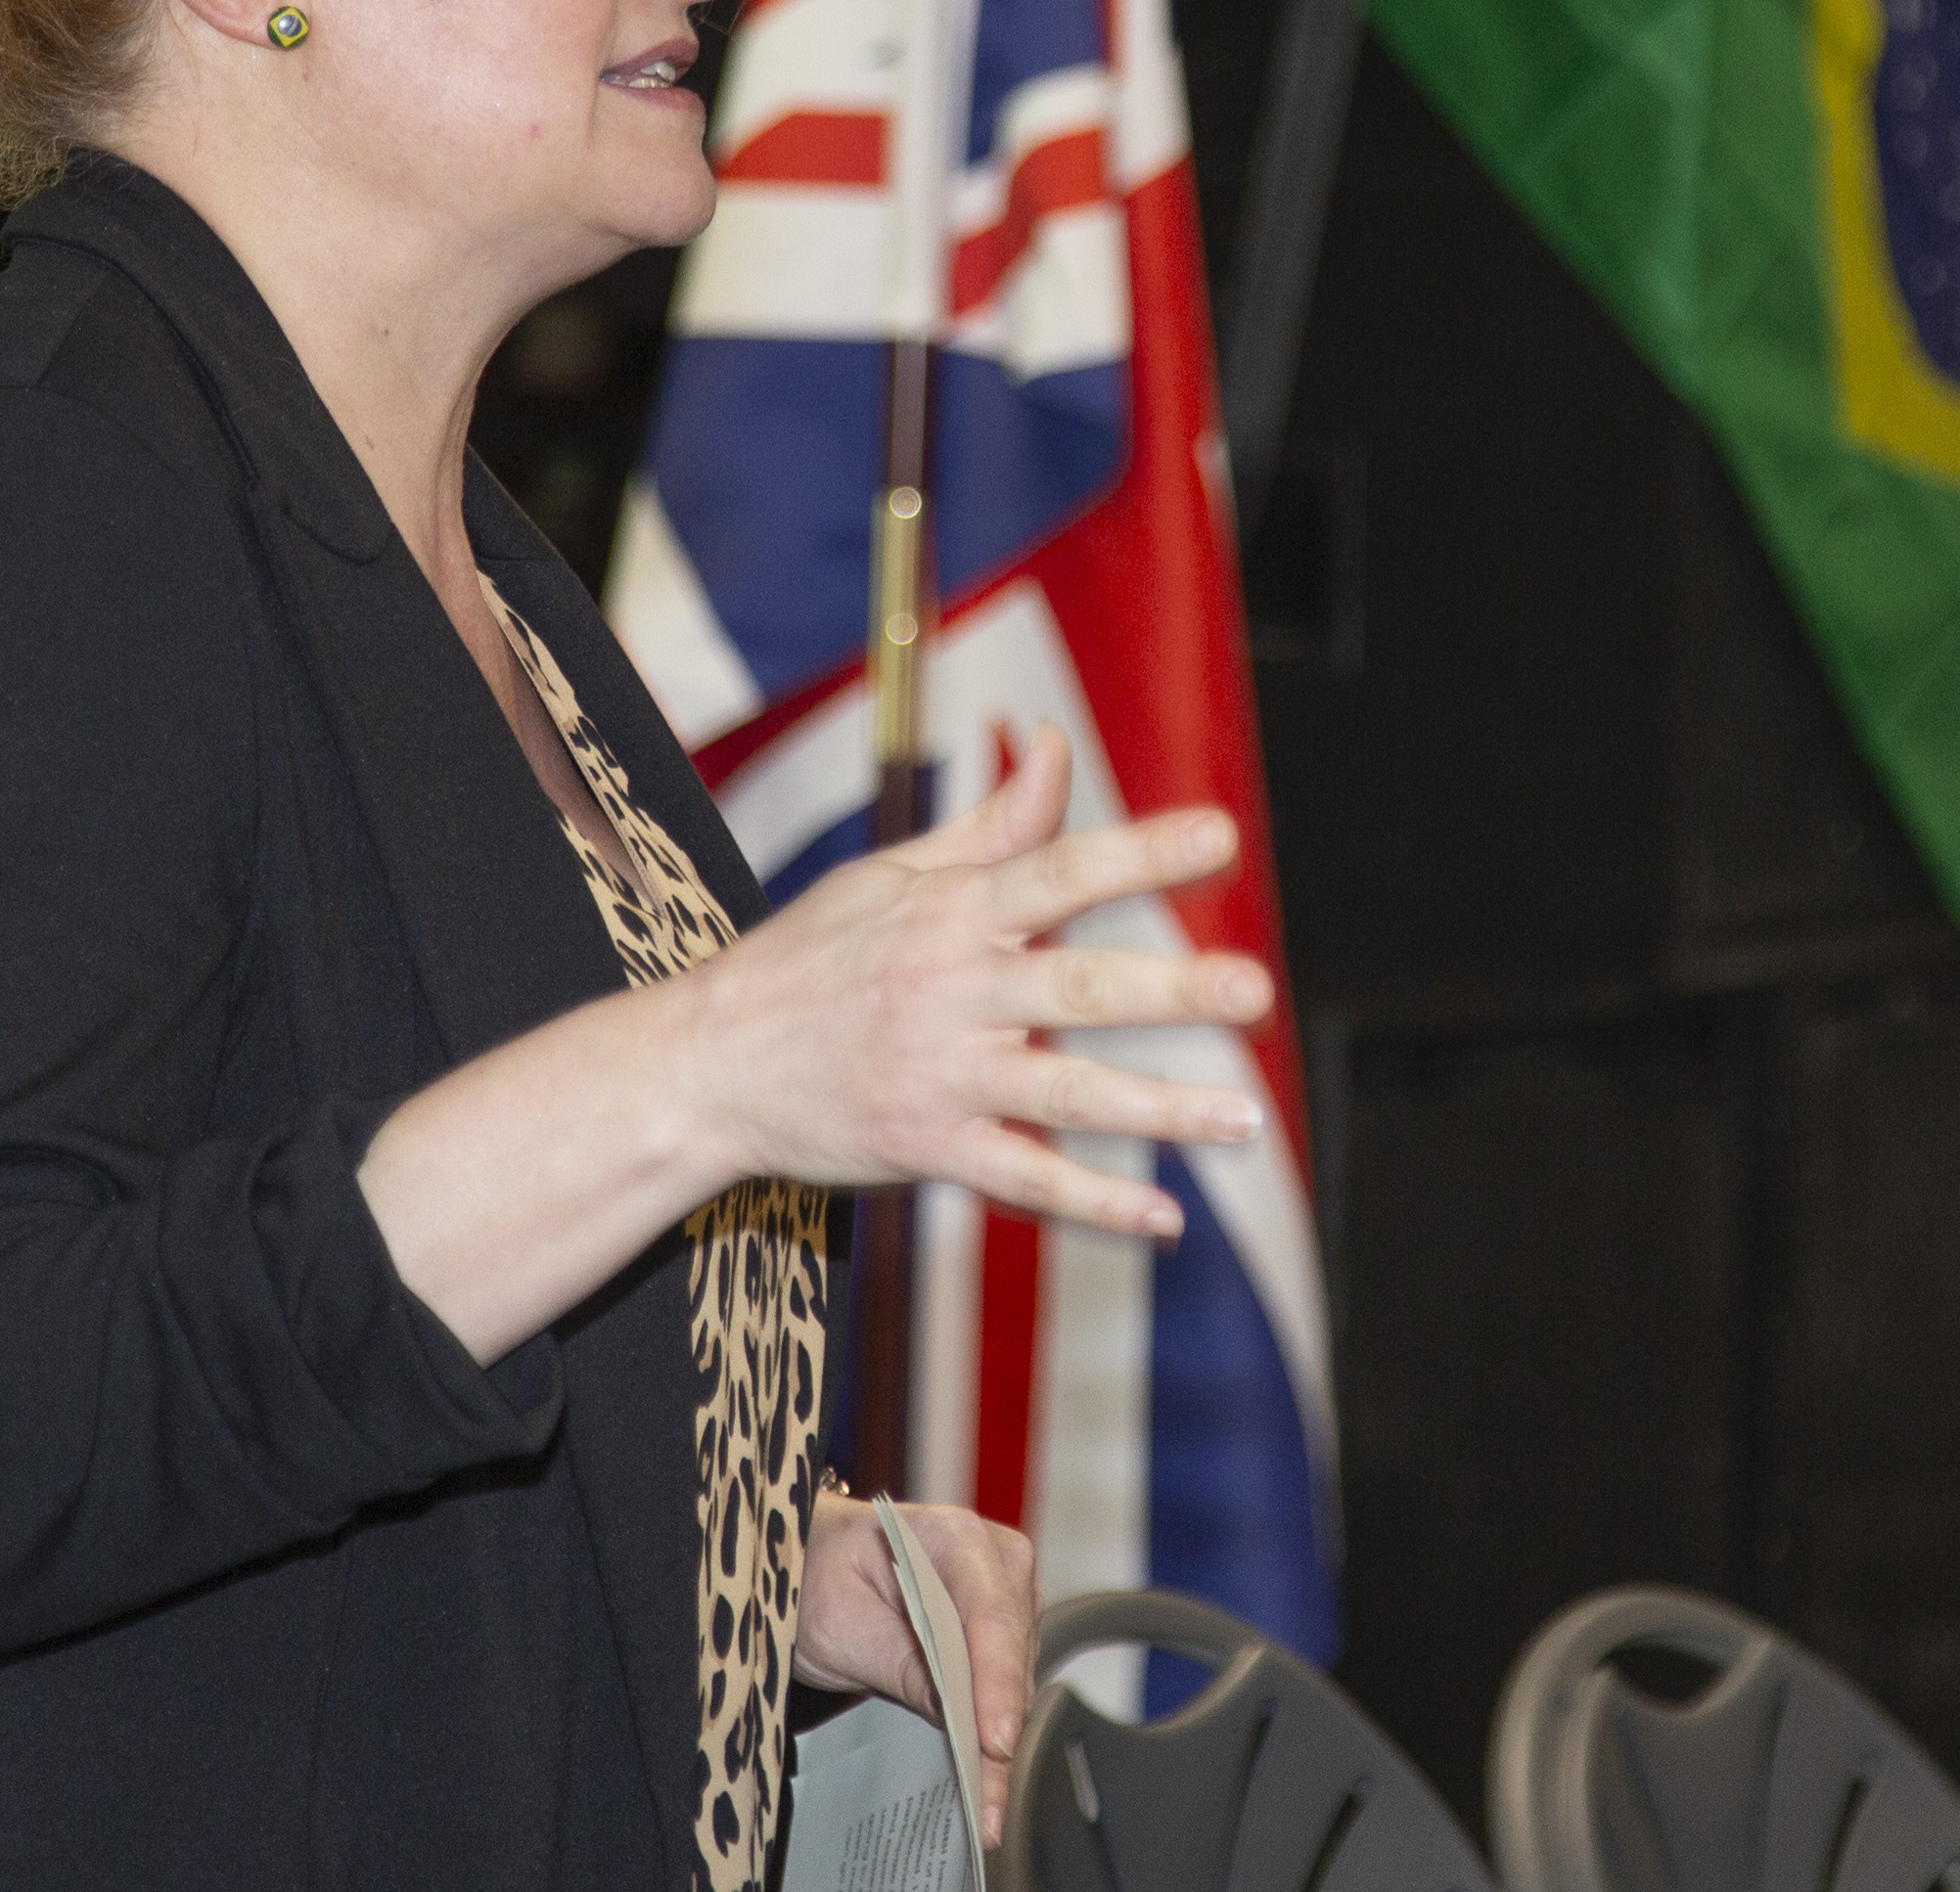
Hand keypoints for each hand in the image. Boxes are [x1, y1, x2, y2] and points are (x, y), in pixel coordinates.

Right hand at [681, 727, 1274, 1240]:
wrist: (705, 1063)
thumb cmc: (809, 957)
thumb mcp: (891, 874)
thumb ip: (993, 822)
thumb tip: (1054, 741)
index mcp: (947, 912)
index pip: (1057, 871)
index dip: (1140, 854)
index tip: (1221, 838)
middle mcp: (949, 990)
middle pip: (1076, 987)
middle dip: (1170, 989)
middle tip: (1254, 988)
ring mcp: (939, 1076)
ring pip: (1064, 1094)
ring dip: (1160, 1110)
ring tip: (1244, 1118)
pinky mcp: (926, 1150)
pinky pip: (1022, 1179)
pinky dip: (1094, 1204)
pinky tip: (1165, 1218)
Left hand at [796, 1492, 1039, 1847]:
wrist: (811, 1567)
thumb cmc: (819, 1577)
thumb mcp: (842, 1624)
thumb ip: (898, 1663)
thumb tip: (951, 1713)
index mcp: (952, 1536)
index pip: (989, 1611)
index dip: (995, 1680)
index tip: (993, 1740)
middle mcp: (991, 1561)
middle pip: (1010, 1653)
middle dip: (997, 1728)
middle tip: (985, 1803)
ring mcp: (1001, 1597)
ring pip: (1013, 1679)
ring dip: (997, 1743)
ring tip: (984, 1808)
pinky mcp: (995, 1636)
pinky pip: (1001, 1689)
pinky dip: (989, 1737)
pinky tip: (982, 1786)